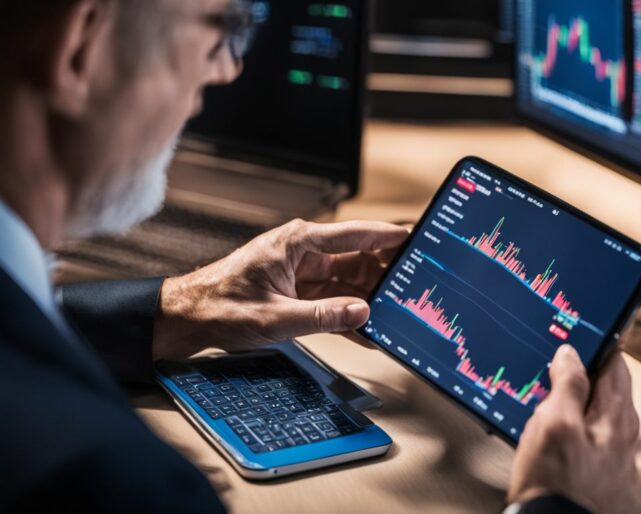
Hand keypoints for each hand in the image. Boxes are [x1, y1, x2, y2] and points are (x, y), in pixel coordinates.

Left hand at [152, 219, 407, 359]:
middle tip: (413, 284)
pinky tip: (369, 327)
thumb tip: (362, 312)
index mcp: (297, 242)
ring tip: (397, 310)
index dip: (385, 236)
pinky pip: (335, 298)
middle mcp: (303, 251)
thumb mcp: (275, 317)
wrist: (186, 318)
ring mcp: (302, 271)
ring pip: (350, 280)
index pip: (353, 234)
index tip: (412, 237)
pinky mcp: (299, 290)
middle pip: (357, 257)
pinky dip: (351, 312)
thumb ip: (322, 315)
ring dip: (371, 296)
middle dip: (385, 271)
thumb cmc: (219, 307)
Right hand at [508, 346, 638, 513]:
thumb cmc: (556, 485)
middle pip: (606, 390)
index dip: (600, 343)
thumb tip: (570, 355)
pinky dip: (571, 428)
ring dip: (574, 402)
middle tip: (555, 362)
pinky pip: (587, 440)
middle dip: (582, 373)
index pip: (616, 364)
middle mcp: (622, 439)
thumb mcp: (555, 424)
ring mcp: (612, 461)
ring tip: (544, 397)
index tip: (585, 330)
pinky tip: (549, 434)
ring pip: (595, 416)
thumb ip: (567, 385)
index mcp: (617, 418)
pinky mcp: (597, 477)